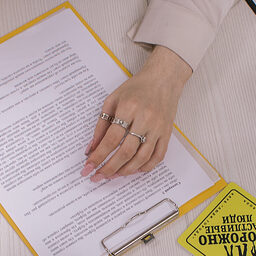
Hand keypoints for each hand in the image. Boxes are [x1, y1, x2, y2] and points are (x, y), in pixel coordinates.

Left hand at [81, 45, 190, 181]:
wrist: (163, 78)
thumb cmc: (136, 88)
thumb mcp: (113, 99)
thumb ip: (101, 124)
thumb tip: (91, 148)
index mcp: (128, 108)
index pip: (111, 139)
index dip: (98, 155)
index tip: (88, 167)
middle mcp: (145, 119)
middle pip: (126, 151)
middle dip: (109, 167)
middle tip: (98, 177)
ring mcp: (158, 128)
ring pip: (142, 158)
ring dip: (126, 171)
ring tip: (113, 175)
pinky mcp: (167, 133)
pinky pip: (158, 156)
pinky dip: (146, 167)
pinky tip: (134, 170)